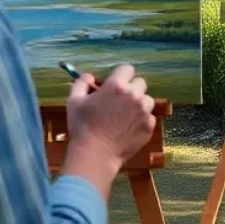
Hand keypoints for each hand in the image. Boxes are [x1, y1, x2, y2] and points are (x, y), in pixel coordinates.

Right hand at [63, 65, 155, 197]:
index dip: (121, 75)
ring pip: (147, 100)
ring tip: (125, 117)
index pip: (127, 69)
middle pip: (140, 83)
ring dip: (138, 104)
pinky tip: (128, 129)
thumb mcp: (74, 102)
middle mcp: (134, 95)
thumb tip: (89, 76)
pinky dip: (141, 121)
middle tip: (120, 102)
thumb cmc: (82, 127)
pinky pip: (149, 117)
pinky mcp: (150, 125)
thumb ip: (81, 83)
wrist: (95, 155)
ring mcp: (144, 110)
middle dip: (131, 89)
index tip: (116, 84)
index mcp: (117, 85)